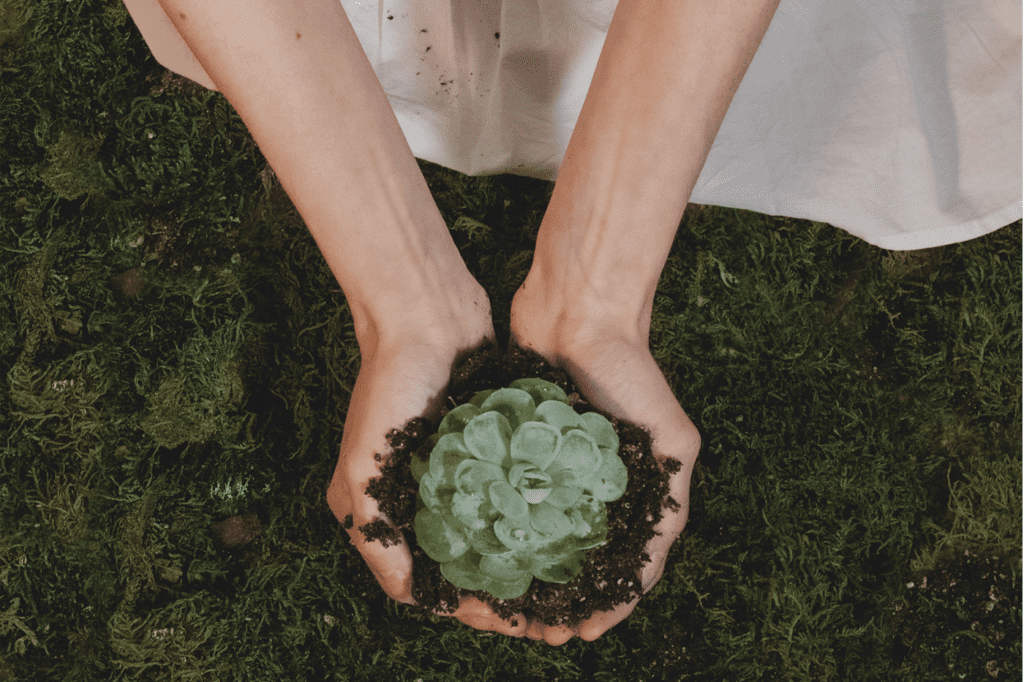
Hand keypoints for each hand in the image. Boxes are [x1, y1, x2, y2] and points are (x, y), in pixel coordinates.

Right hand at [325, 308, 529, 637]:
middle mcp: (412, 493)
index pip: (421, 578)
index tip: (502, 618)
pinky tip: (561, 531)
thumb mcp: (364, 465)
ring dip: (516, 558)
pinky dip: (527, 514)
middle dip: (496, 590)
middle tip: (541, 607)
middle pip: (458, 561)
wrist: (427, 313)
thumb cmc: (389, 384)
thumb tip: (411, 596)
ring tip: (556, 578)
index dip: (460, 606)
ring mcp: (451, 470)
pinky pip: (508, 491)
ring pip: (488, 531)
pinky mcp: (482, 446)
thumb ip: (375, 533)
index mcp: (376, 506)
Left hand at [509, 281, 700, 644]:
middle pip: (579, 559)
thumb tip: (654, 562)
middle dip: (561, 600)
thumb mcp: (672, 438)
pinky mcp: (521, 448)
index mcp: (638, 491)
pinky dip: (500, 529)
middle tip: (536, 632)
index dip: (608, 604)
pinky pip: (508, 497)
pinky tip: (483, 555)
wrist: (581, 312)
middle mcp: (596, 485)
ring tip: (507, 605)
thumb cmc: (632, 372)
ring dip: (528, 574)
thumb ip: (672, 497)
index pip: (625, 565)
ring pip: (539, 536)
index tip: (582, 633)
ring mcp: (556, 469)